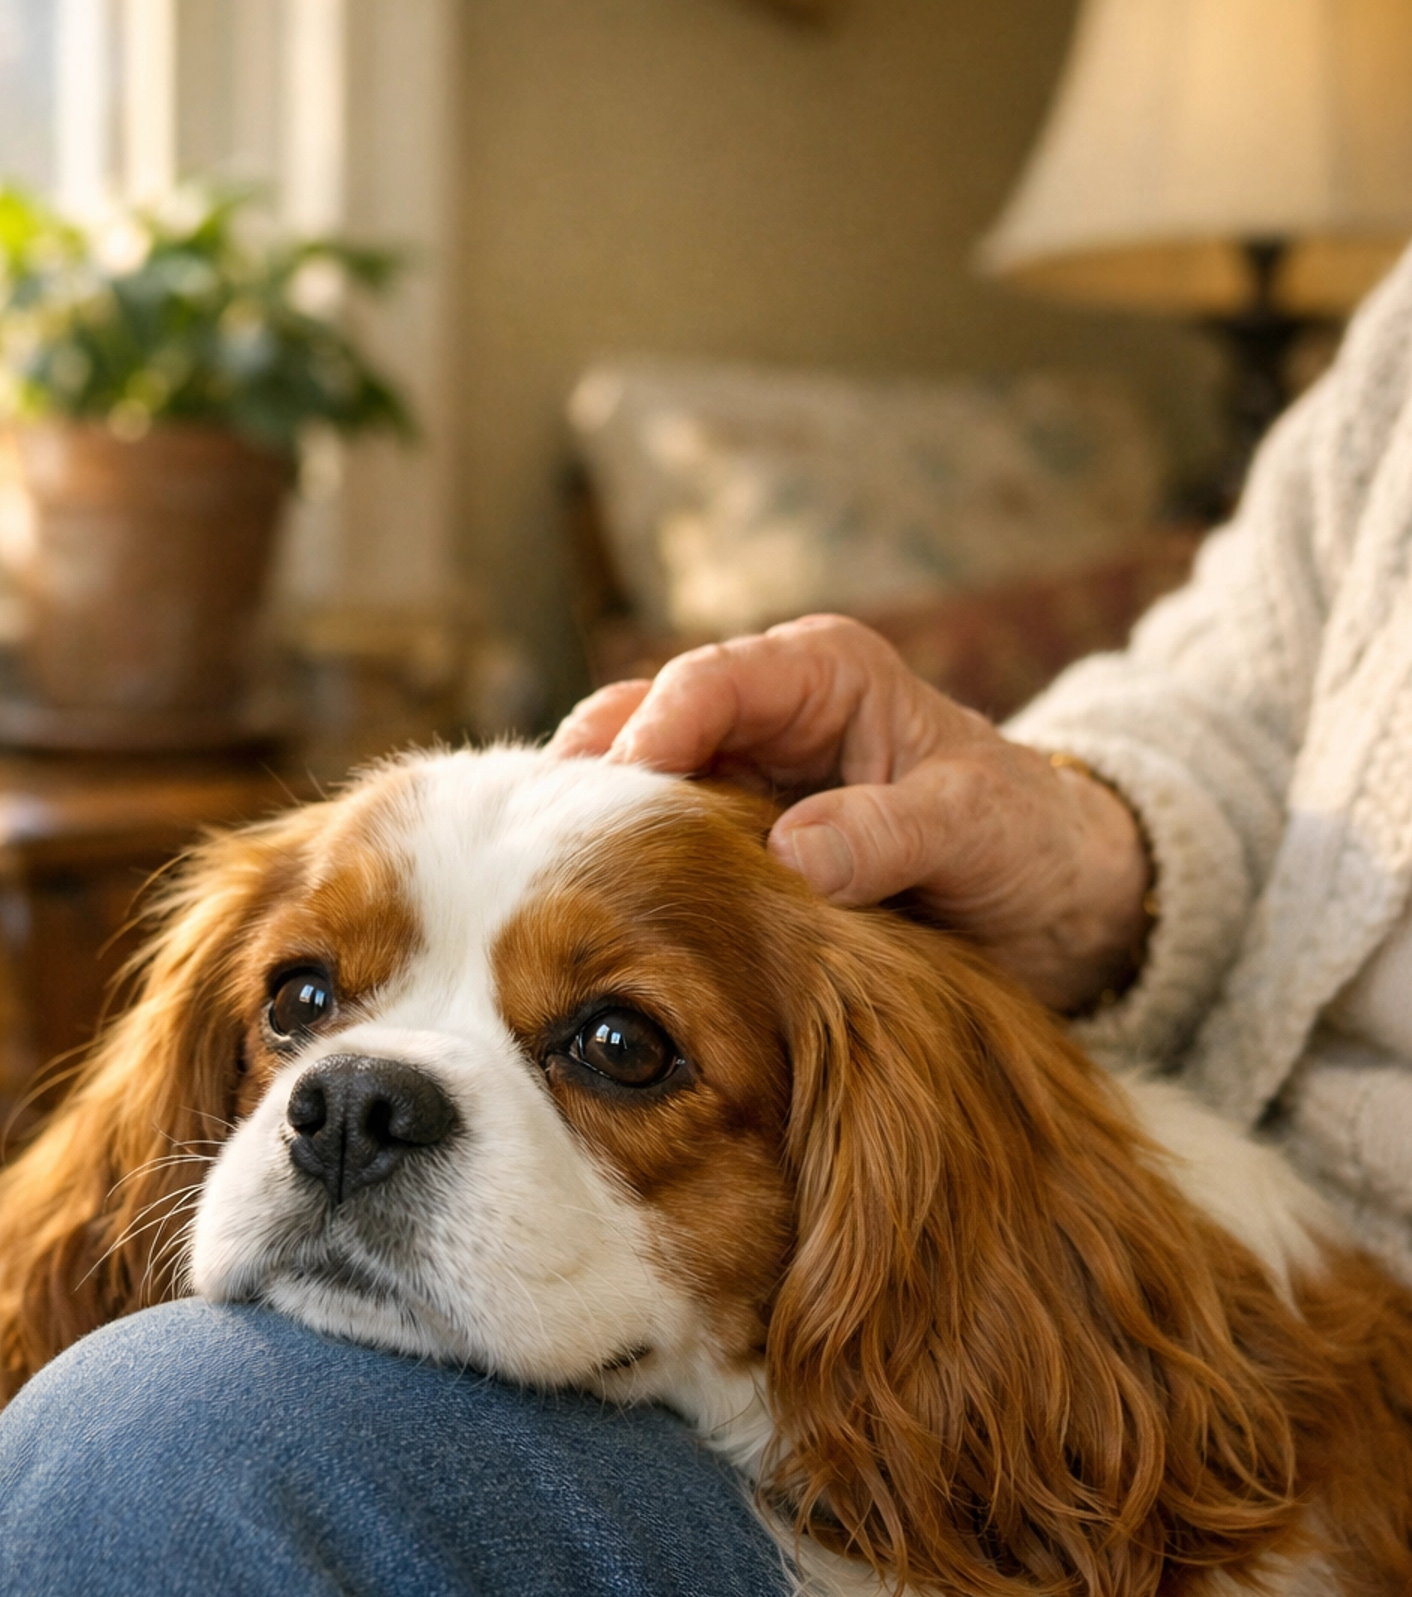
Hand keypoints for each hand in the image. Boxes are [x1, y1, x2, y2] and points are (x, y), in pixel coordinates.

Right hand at [552, 616, 1150, 1014]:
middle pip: (640, 728)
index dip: (648, 736)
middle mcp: (767, 712)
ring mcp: (741, 778)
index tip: (607, 800)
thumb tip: (788, 857)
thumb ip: (890, 836)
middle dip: (584, 786)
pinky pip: (652, 849)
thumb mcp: (975, 830)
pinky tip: (580, 924)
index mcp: (823, 673)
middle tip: (536, 852)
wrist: (1060, 900)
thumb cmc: (1029, 841)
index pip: (706, 683)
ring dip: (587, 836)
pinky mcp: (731, 841)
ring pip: (629, 791)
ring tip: (537, 893)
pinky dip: (614, 876)